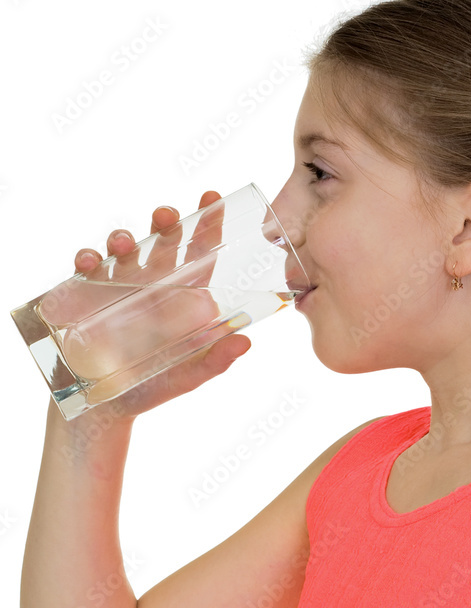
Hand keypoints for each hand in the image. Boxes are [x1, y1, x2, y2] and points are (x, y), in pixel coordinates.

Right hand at [52, 191, 251, 422]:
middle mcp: (152, 286)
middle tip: (166, 216)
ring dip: (123, 239)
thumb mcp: (185, 378)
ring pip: (123, 250)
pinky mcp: (87, 297)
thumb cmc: (150, 391)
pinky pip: (86, 270)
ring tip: (123, 244)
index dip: (207, 225)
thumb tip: (246, 341)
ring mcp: (119, 288)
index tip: (212, 197)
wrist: (103, 410)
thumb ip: (214, 362)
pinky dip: (86, 260)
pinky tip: (88, 263)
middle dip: (164, 222)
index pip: (199, 255)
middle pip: (162, 243)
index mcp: (181, 299)